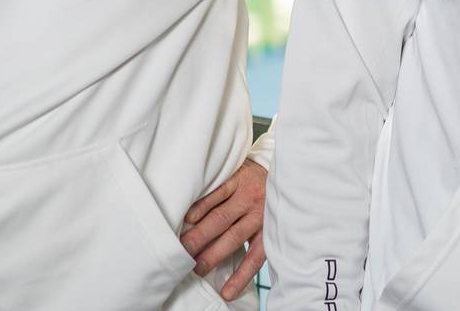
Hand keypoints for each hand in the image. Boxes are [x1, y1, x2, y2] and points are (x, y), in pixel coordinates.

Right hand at [180, 158, 266, 300]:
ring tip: (183, 247)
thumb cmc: (265, 200)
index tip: (225, 293)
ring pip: (221, 217)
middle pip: (232, 238)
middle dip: (210, 255)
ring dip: (201, 233)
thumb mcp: (266, 222)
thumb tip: (225, 273)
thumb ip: (249, 240)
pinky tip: (189, 217)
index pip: (254, 258)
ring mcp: (247, 194)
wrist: (276, 165)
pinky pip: (218, 192)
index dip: (240, 277)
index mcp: (267, 228)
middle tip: (191, 267)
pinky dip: (203, 205)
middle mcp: (258, 212)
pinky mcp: (237, 176)